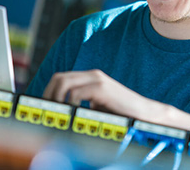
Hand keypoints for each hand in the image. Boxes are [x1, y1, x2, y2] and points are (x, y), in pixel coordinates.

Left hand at [42, 69, 161, 118]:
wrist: (143, 112)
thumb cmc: (121, 112)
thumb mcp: (98, 105)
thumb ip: (83, 102)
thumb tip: (61, 112)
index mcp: (90, 77)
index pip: (61, 78)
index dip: (49, 91)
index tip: (45, 106)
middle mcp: (92, 75)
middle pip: (59, 77)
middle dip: (48, 94)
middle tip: (48, 111)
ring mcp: (97, 79)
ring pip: (64, 82)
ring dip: (56, 98)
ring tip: (58, 112)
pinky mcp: (102, 88)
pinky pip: (77, 92)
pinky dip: (70, 103)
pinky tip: (73, 113)